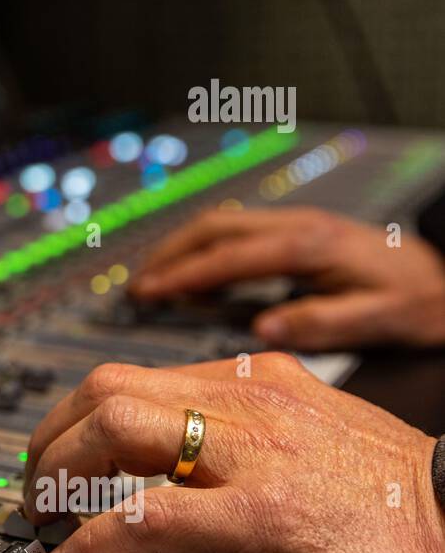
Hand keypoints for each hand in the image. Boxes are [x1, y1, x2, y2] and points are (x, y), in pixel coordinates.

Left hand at [24, 353, 444, 552]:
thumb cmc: (396, 493)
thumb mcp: (309, 432)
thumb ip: (245, 423)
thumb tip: (180, 445)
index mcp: (255, 380)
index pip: (136, 375)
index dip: (79, 413)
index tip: (60, 448)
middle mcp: (246, 403)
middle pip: (107, 389)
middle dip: (52, 436)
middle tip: (37, 484)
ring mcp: (253, 456)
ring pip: (115, 430)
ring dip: (58, 475)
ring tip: (44, 516)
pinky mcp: (264, 515)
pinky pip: (149, 518)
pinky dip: (94, 540)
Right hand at [129, 206, 444, 350]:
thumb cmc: (419, 302)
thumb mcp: (379, 319)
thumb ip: (321, 323)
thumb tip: (262, 329)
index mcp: (309, 247)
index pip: (229, 257)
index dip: (183, 275)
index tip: (147, 294)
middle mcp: (296, 226)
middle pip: (213, 227)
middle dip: (168, 254)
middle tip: (136, 287)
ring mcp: (294, 224)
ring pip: (220, 225)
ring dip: (181, 248)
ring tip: (153, 281)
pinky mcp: (296, 232)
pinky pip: (236, 233)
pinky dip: (204, 250)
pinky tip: (195, 277)